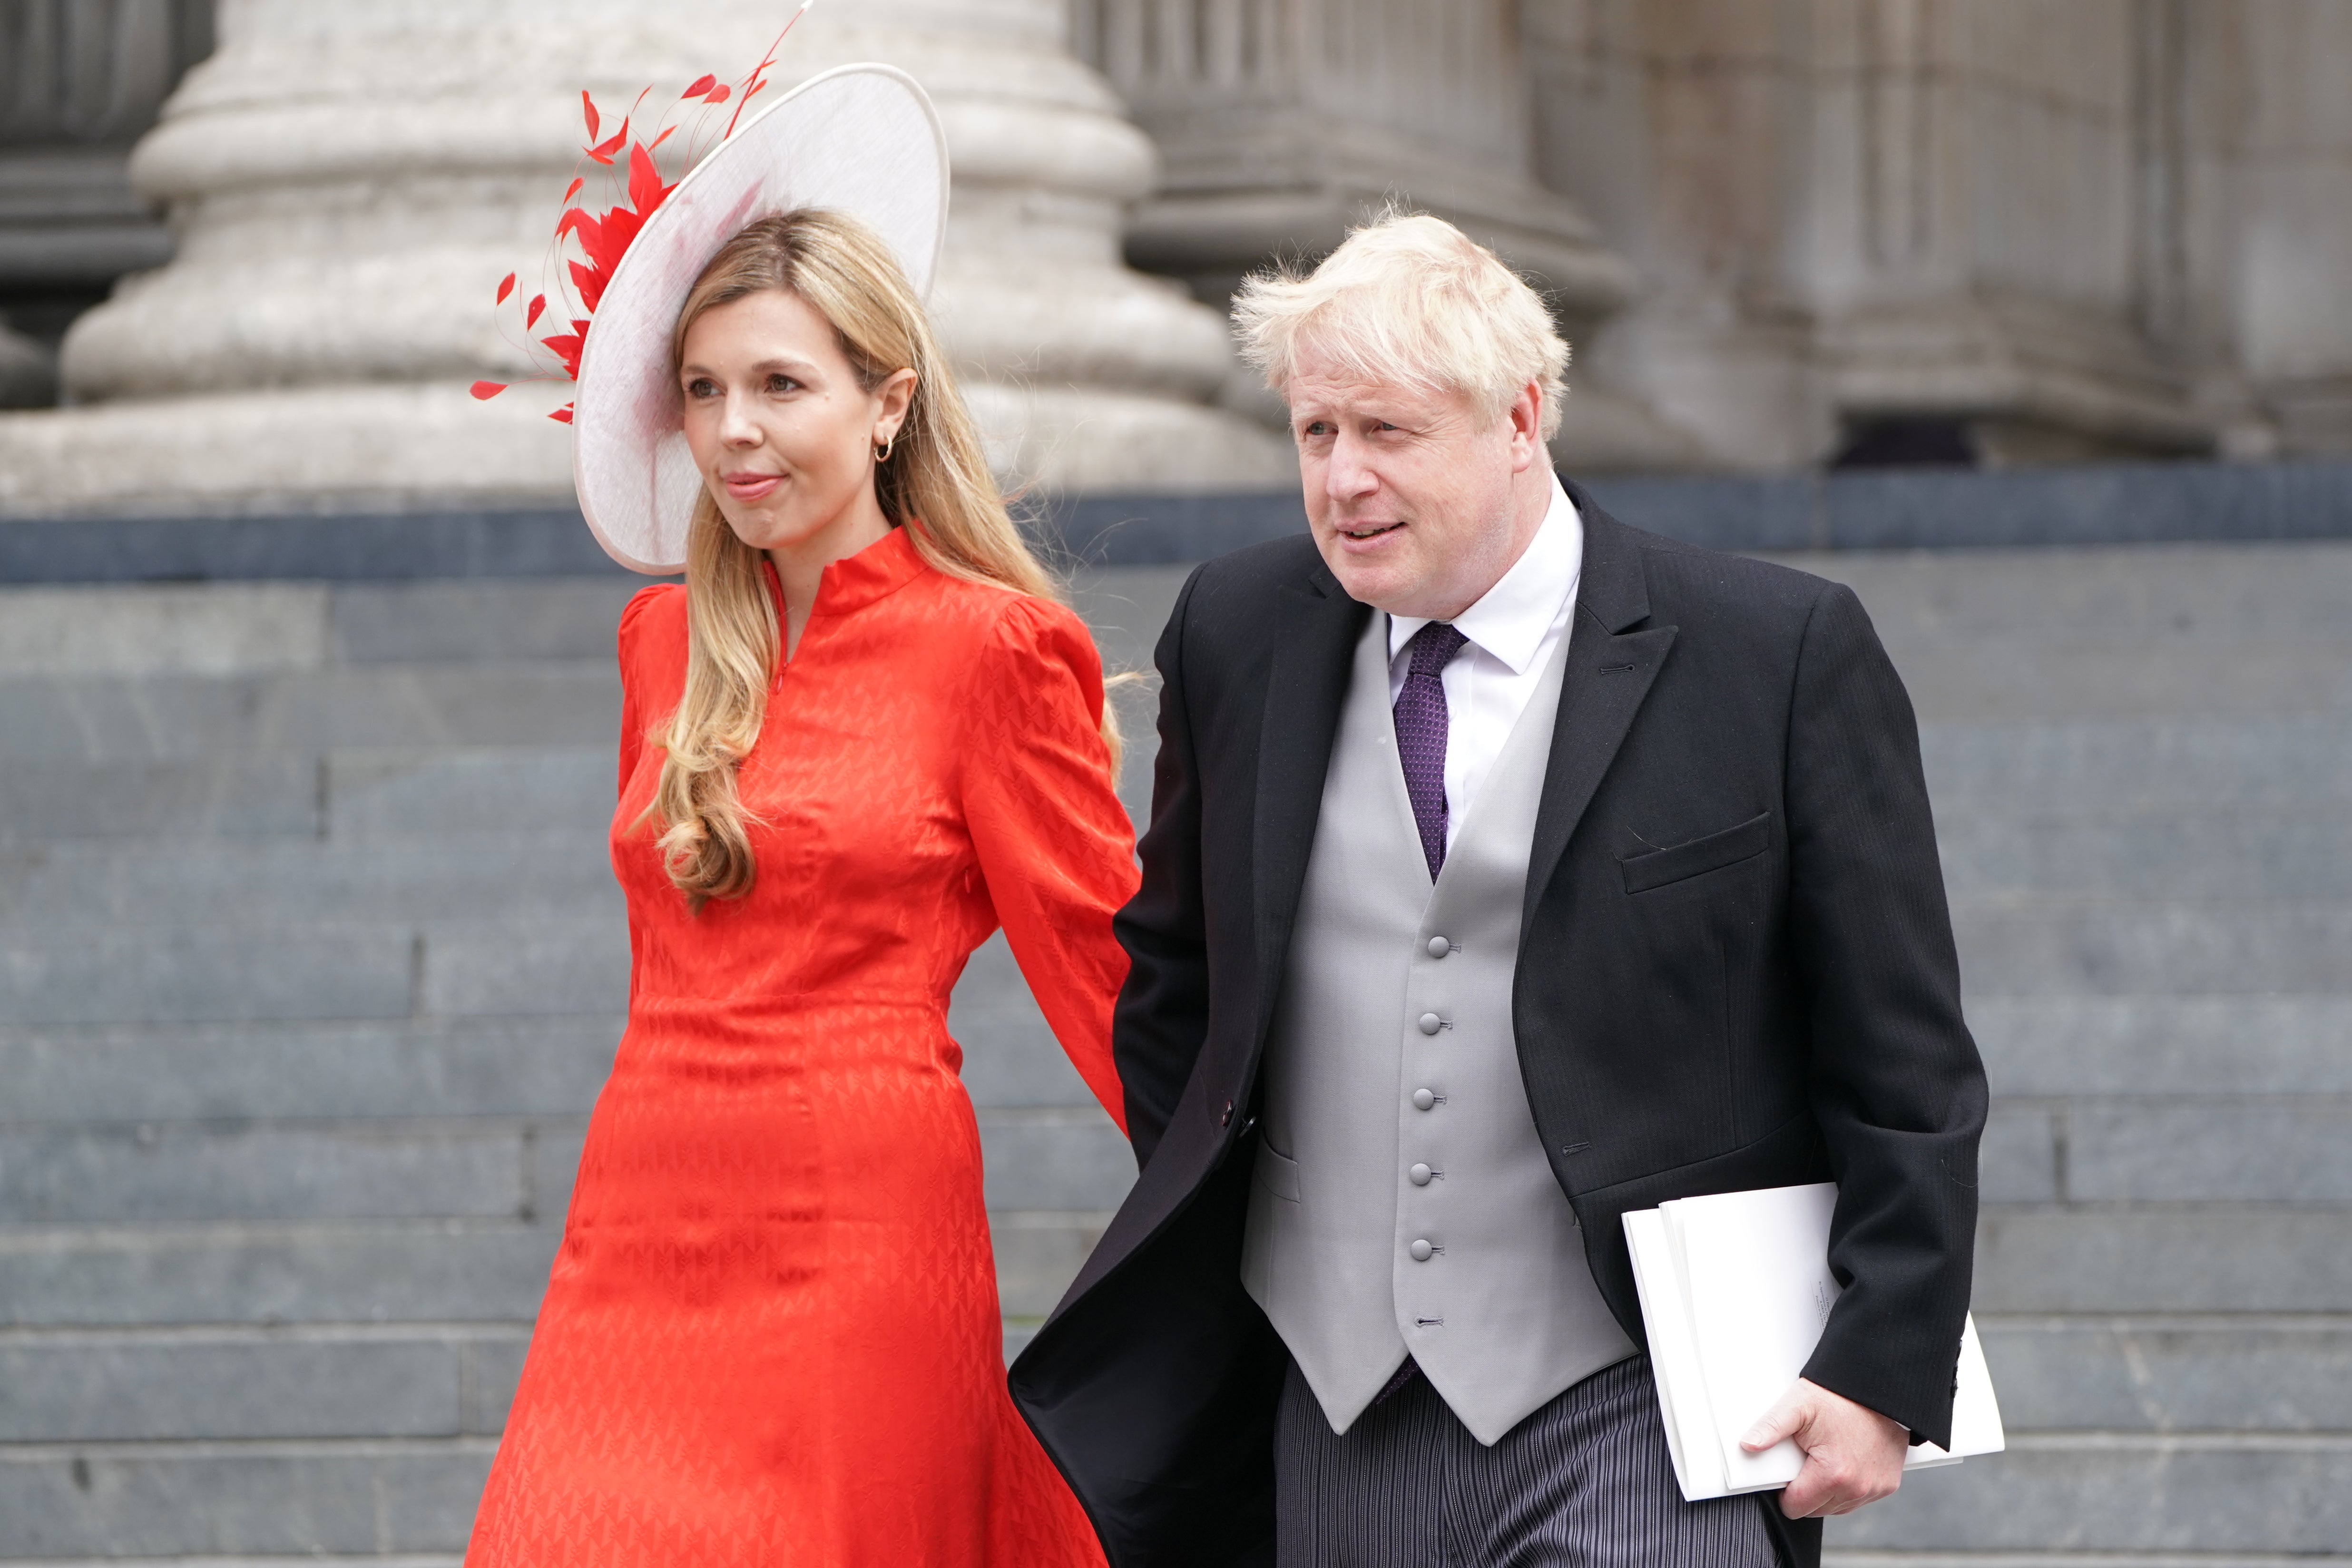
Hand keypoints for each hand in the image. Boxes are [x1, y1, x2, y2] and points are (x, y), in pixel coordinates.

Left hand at [1740, 1378, 1907, 1518]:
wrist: (1874, 1387)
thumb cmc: (1837, 1396)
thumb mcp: (1797, 1406)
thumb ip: (1770, 1428)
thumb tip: (1748, 1445)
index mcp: (1833, 1474)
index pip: (1796, 1507)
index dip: (1785, 1491)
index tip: (1787, 1471)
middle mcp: (1858, 1487)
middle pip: (1816, 1510)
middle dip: (1806, 1490)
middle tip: (1807, 1458)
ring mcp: (1876, 1488)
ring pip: (1838, 1507)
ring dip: (1827, 1490)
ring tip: (1825, 1458)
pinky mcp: (1888, 1484)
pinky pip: (1859, 1498)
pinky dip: (1849, 1487)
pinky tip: (1844, 1462)